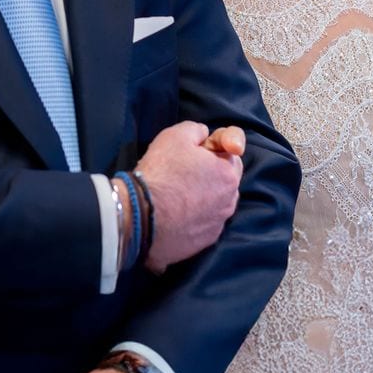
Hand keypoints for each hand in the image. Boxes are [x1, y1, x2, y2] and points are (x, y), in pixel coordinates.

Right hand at [134, 120, 243, 272]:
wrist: (141, 215)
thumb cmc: (160, 173)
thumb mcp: (176, 135)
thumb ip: (197, 131)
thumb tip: (204, 136)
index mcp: (229, 174)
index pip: (231, 155)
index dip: (212, 149)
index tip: (195, 152)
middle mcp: (229, 202)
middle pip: (224, 181)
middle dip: (209, 174)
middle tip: (182, 172)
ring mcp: (217, 225)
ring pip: (214, 204)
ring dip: (201, 197)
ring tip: (175, 194)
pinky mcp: (203, 242)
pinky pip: (202, 224)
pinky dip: (192, 218)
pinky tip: (173, 214)